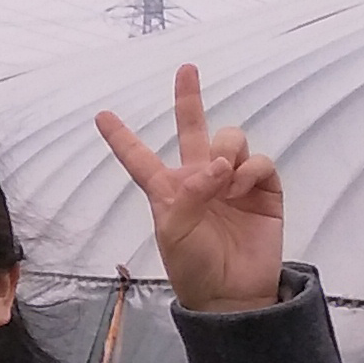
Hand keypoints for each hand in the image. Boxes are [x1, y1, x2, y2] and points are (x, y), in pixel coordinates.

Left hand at [93, 64, 284, 313]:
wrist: (231, 293)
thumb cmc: (193, 266)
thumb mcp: (175, 231)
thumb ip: (190, 192)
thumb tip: (220, 164)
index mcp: (167, 190)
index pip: (140, 158)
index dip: (121, 138)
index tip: (101, 115)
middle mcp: (199, 179)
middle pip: (193, 130)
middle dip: (189, 98)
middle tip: (186, 69)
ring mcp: (232, 182)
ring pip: (230, 140)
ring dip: (226, 151)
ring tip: (224, 181)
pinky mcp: (263, 190)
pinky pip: (259, 161)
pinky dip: (250, 170)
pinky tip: (241, 190)